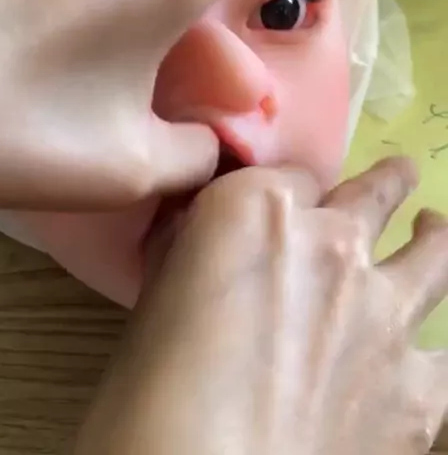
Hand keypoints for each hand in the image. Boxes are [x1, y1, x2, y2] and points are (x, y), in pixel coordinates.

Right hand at [75, 158, 447, 454]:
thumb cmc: (147, 391)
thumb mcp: (154, 295)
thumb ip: (190, 250)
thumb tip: (200, 236)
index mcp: (259, 209)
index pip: (294, 174)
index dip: (288, 192)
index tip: (285, 206)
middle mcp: (335, 244)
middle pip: (378, 190)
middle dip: (388, 183)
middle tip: (397, 178)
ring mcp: (386, 314)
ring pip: (436, 252)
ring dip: (433, 238)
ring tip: (433, 232)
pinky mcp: (419, 391)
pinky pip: (446, 357)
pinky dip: (433, 351)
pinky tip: (422, 356)